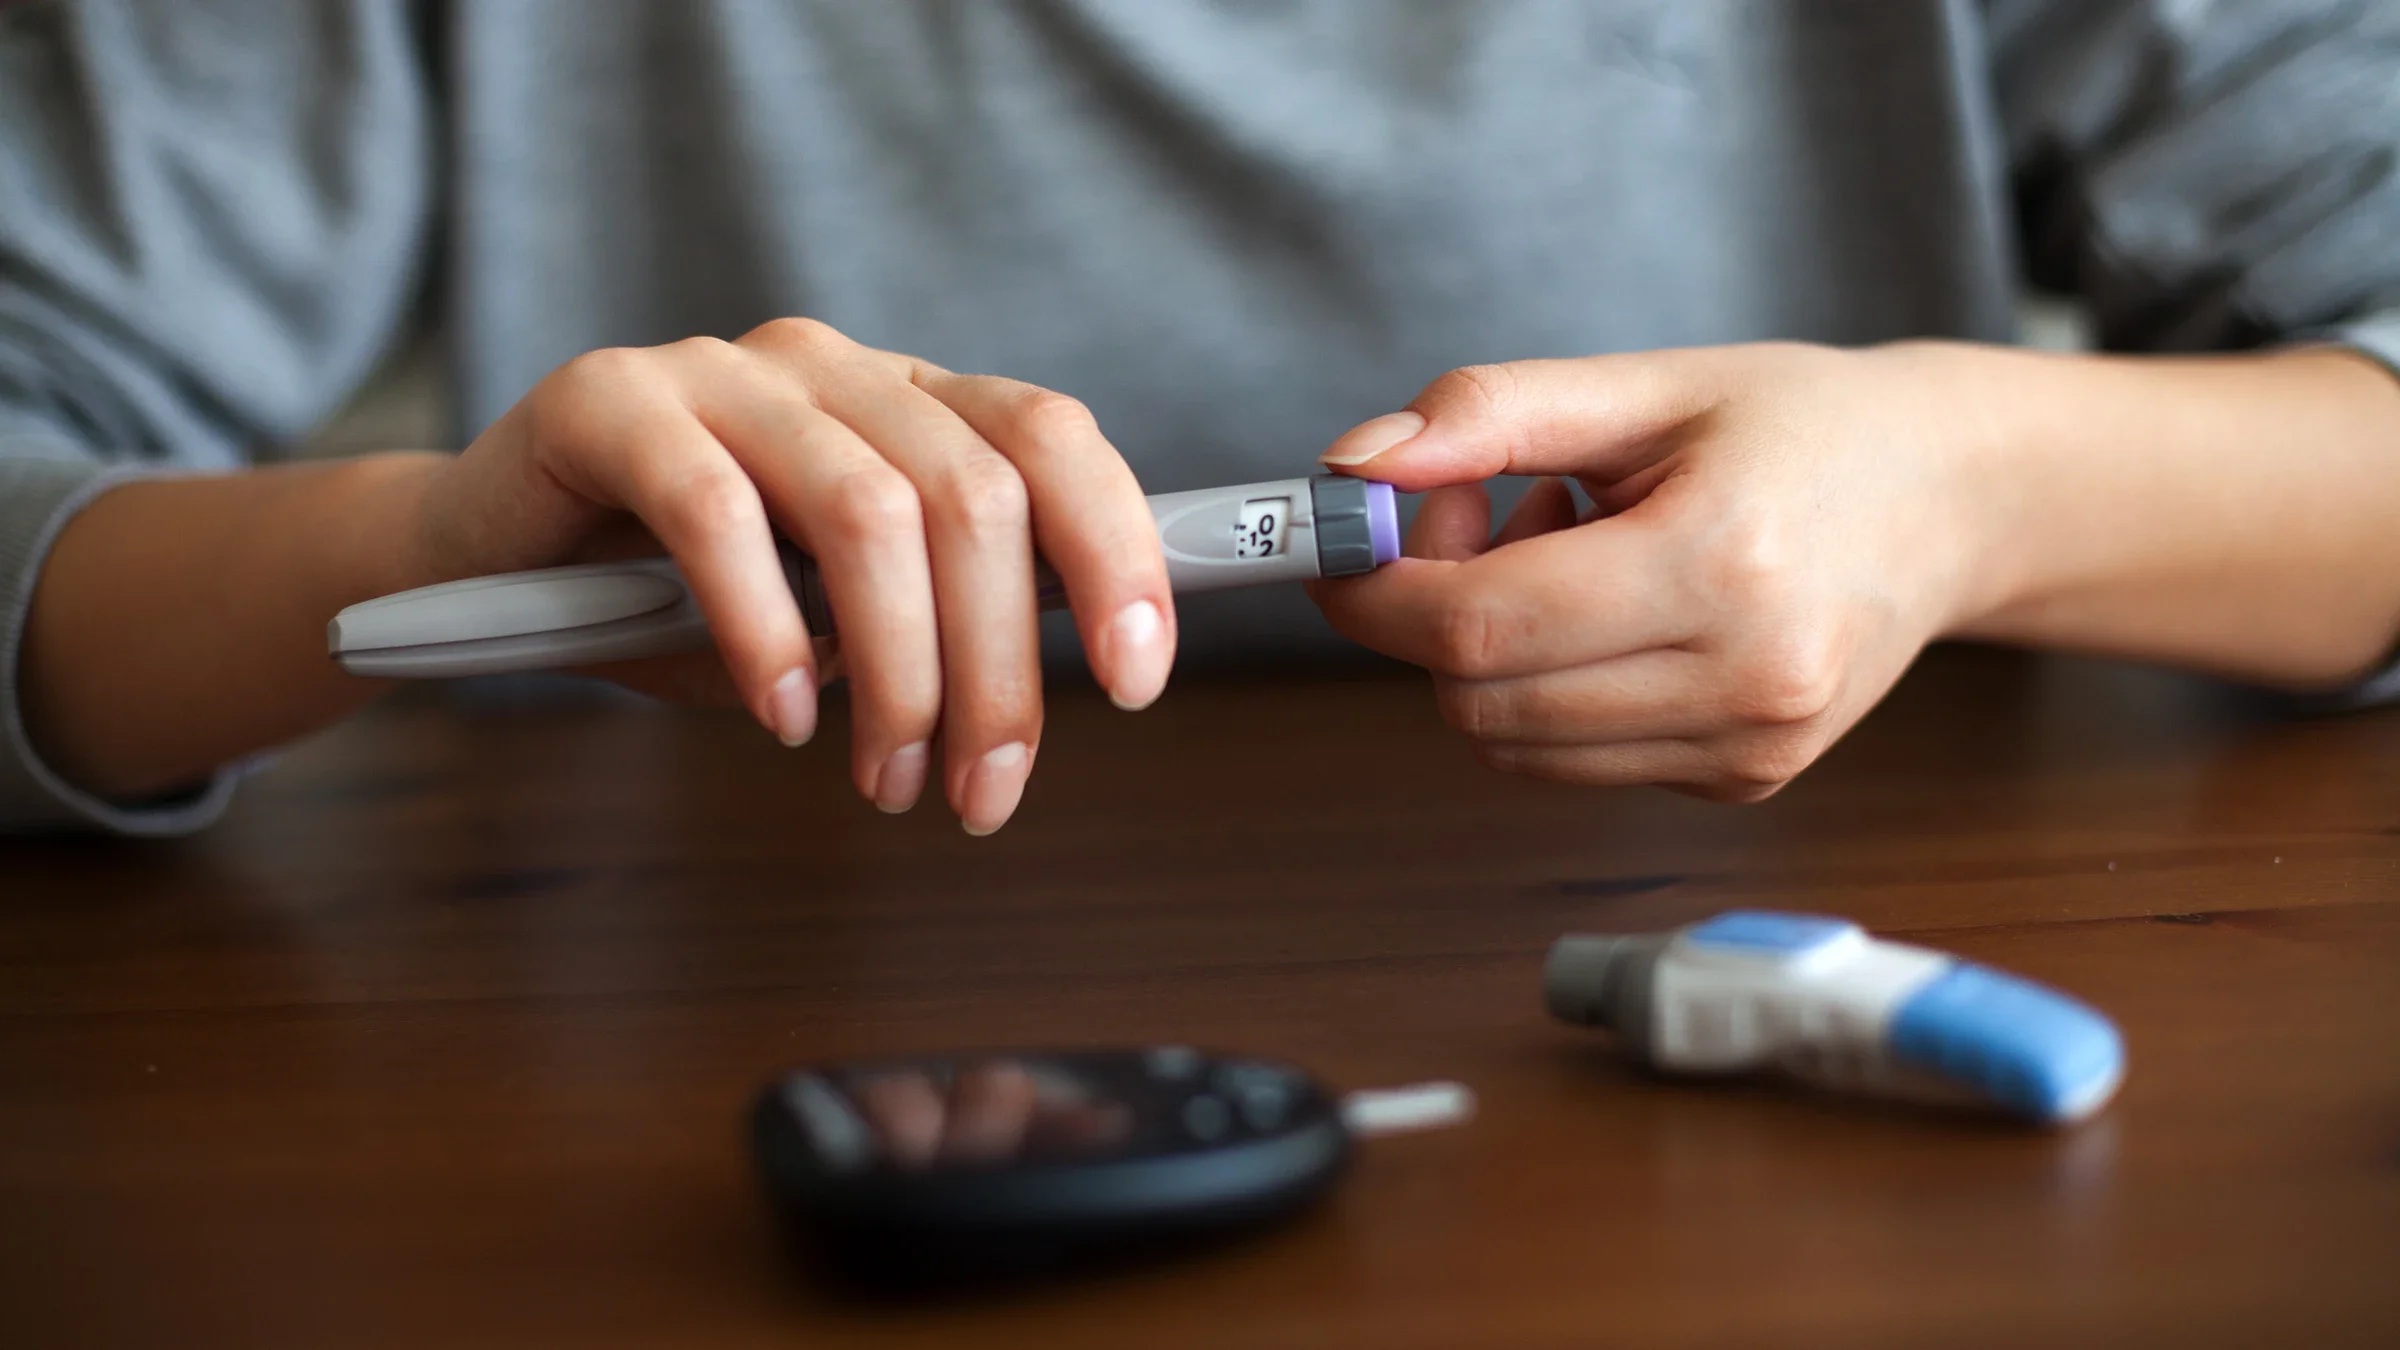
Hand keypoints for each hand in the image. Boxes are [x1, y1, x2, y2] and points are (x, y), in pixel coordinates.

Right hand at [409, 319, 1176, 833]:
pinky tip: (783, 714)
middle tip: (979, 794)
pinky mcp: (610, 400)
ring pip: (869, 512)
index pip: (1051, 441)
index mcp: (909, 402)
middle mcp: (833, 365)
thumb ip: (934, 624)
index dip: (1115, 551)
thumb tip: (1027, 690)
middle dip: (998, 670)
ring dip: (902, 673)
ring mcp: (723, 372)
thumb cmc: (678, 602)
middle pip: (974, 497)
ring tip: (887, 778)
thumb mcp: (836, 621)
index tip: (1138, 681)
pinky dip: (769, 632)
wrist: (482, 562)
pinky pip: (719, 515)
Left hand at [1309, 342, 2001, 800]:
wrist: (1952, 499)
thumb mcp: (1648, 384)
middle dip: (1429, 616)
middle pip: (1482, 699)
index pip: (1484, 623)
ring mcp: (1750, 748)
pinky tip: (1616, 610)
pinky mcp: (1744, 781)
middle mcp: (1746, 678)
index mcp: (1724, 562)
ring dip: (1489, 657)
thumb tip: (1353, 467)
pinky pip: (1572, 758)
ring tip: (1569, 552)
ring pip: (1512, 744)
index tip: (1342, 540)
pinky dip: (1549, 691)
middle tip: (1477, 514)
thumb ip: (1490, 413)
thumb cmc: (1800, 426)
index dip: (1378, 591)